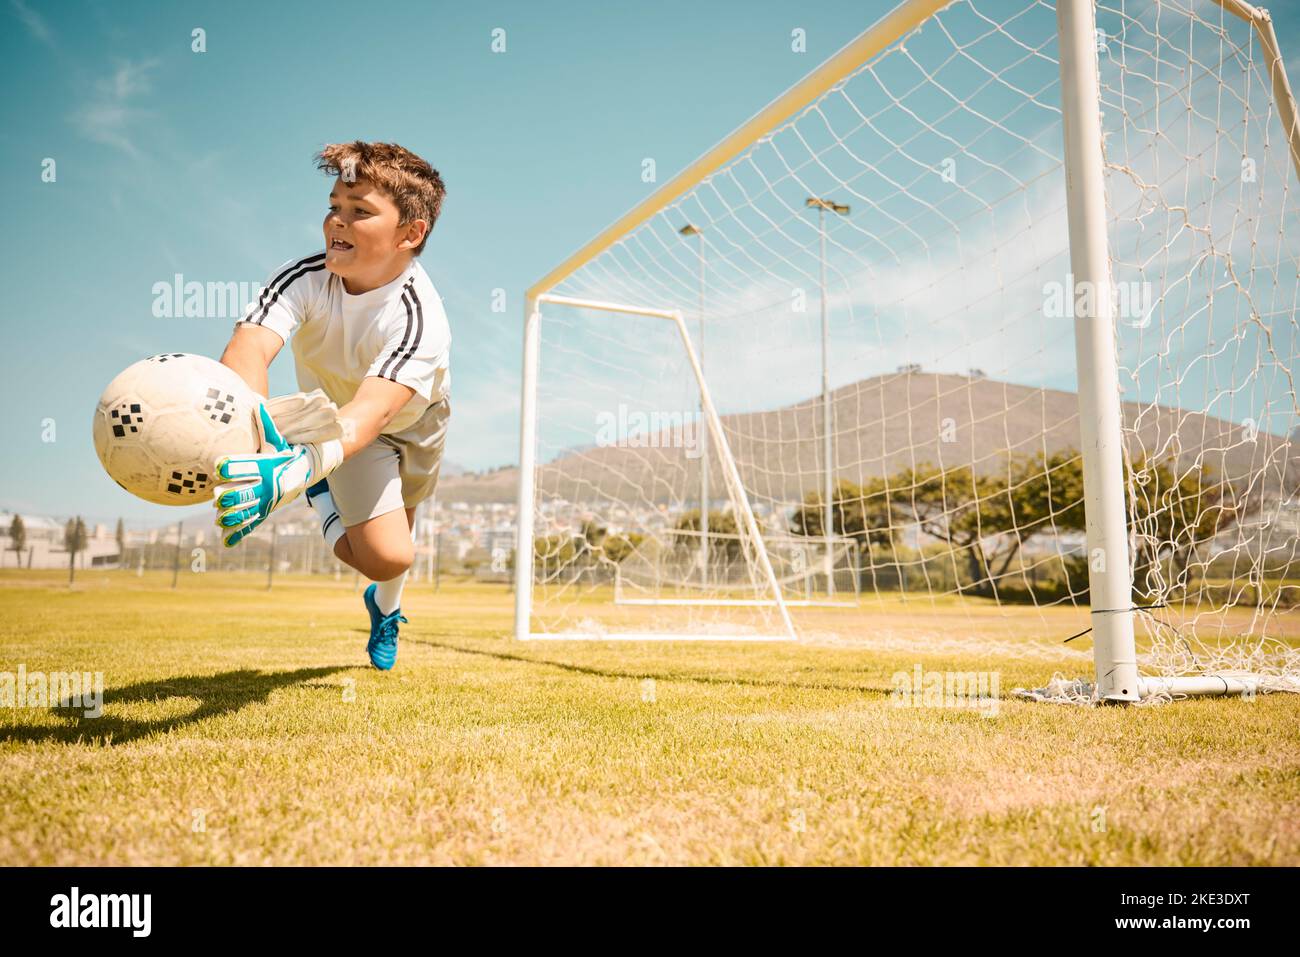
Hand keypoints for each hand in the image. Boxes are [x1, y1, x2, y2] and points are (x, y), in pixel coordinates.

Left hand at [211, 403, 314, 546]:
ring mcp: (267, 500)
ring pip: (248, 511)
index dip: (232, 465)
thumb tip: (255, 404)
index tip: (218, 466)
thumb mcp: (277, 438)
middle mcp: (268, 485)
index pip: (247, 465)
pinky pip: (252, 523)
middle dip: (231, 495)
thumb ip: (264, 424)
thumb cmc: (286, 450)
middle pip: (246, 492)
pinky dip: (239, 532)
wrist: (308, 469)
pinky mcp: (267, 510)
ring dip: (233, 515)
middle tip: (217, 496)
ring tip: (219, 517)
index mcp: (266, 466)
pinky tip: (225, 539)